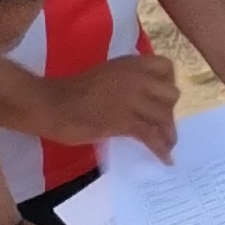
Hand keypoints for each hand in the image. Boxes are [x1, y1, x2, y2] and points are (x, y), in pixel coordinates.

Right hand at [35, 49, 184, 155]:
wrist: (53, 105)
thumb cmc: (73, 91)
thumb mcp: (106, 74)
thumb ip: (127, 80)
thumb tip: (145, 97)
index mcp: (130, 64)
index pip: (166, 67)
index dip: (168, 83)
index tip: (161, 98)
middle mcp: (135, 77)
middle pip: (172, 94)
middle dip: (169, 111)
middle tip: (159, 124)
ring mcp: (131, 98)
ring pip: (165, 116)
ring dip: (169, 134)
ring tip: (167, 146)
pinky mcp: (125, 121)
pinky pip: (152, 136)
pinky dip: (161, 150)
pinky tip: (165, 160)